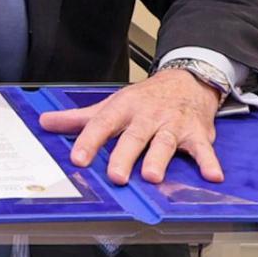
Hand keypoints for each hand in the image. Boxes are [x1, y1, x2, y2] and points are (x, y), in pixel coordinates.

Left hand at [38, 69, 222, 184]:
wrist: (187, 80)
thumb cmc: (146, 99)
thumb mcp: (111, 105)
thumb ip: (80, 119)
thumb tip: (46, 122)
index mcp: (123, 109)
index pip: (102, 125)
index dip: (89, 142)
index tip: (78, 158)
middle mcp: (147, 116)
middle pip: (134, 136)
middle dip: (124, 156)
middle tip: (116, 176)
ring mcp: (173, 125)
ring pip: (164, 142)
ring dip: (159, 158)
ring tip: (152, 176)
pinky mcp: (197, 134)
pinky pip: (203, 149)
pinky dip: (209, 161)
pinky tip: (212, 175)